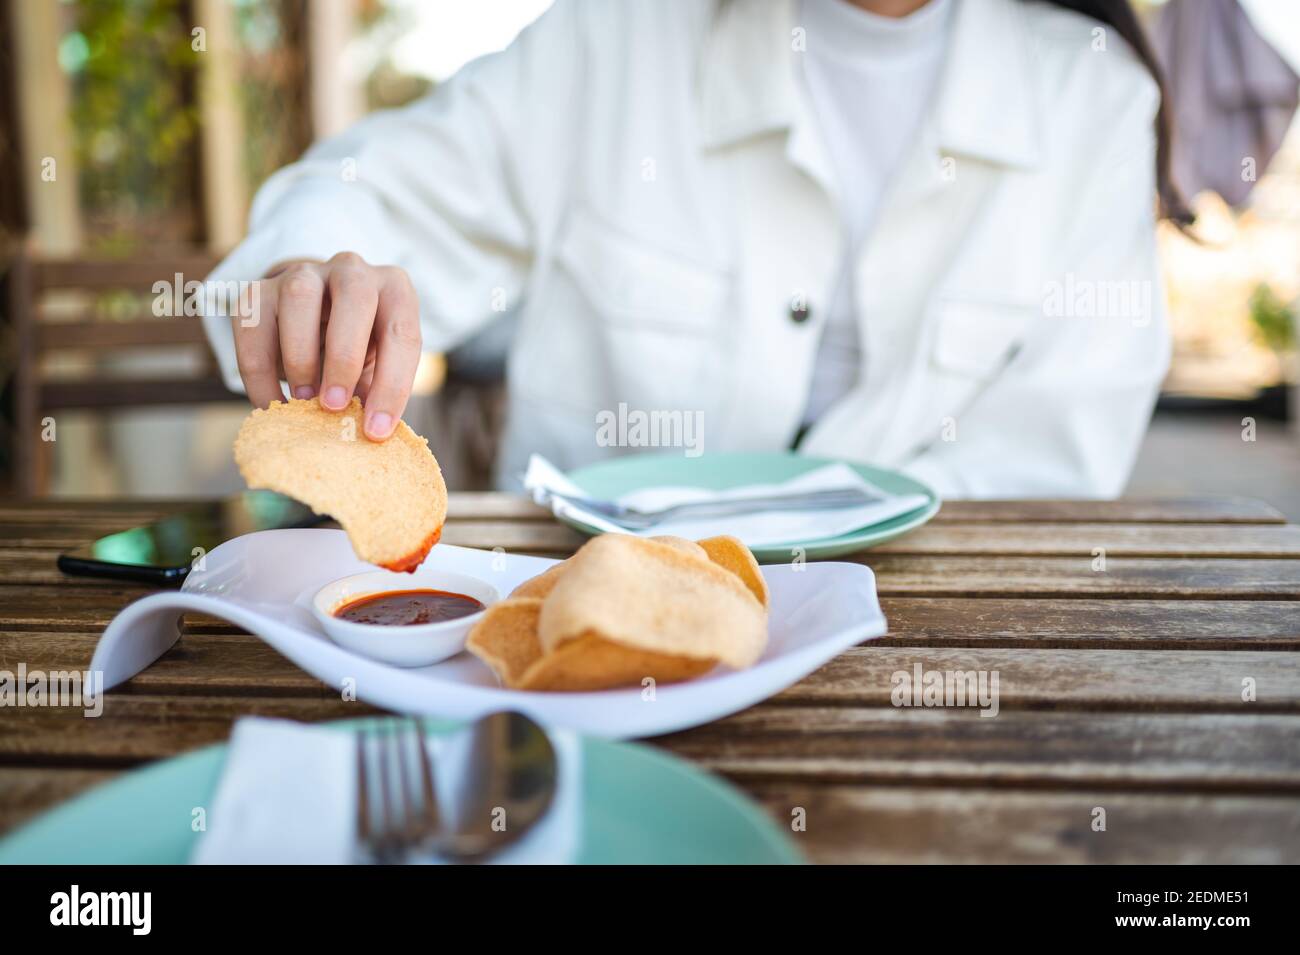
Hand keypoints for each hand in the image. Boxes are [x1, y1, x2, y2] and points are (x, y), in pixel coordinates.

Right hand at [231, 251, 420, 440]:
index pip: (401, 332)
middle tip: (334, 405)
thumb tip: (369, 433)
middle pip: (355, 296)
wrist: (313, 323)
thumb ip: (375, 391)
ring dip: (300, 356)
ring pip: (299, 298)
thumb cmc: (358, 350)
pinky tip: (272, 404)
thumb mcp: (377, 366)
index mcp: (393, 289)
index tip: (376, 430)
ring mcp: (304, 274)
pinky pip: (253, 326)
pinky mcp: (259, 290)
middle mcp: (352, 270)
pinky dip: (260, 373)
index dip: (392, 385)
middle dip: (344, 356)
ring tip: (303, 401)